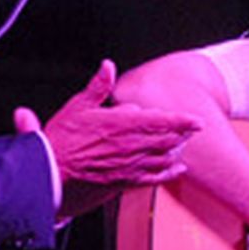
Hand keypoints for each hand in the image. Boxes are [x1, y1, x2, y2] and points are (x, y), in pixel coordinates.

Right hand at [14, 60, 200, 219]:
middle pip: (168, 140)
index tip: (197, 120)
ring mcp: (129, 166)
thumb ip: (97, 87)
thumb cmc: (61, 142)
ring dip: (177, 151)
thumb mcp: (77, 107)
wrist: (50, 175)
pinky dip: (168, 173)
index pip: (160, 121)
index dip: (182, 120)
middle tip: (193, 130)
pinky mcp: (124, 183)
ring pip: (164, 158)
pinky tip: (176, 170)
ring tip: (185, 145)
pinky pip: (154, 178)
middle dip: (183, 134)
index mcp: (121, 124)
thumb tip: (108, 67)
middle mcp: (130, 146)